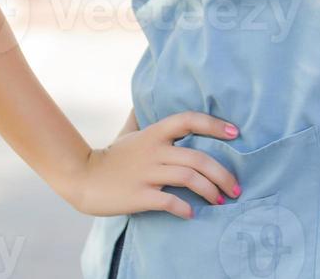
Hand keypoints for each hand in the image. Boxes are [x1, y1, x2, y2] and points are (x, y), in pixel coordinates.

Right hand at [69, 110, 242, 218]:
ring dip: (210, 192)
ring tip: (221, 202)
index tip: (235, 133)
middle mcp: (154, 150)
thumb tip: (153, 105)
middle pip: (198, 158)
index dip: (214, 124)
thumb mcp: (130, 132)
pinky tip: (192, 214)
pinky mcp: (139, 196)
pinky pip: (169, 201)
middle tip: (236, 188)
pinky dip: (184, 208)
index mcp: (155, 133)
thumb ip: (144, 119)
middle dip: (223, 174)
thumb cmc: (112, 156)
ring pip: (189, 179)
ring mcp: (147, 173)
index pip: (189, 120)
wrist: (83, 178)